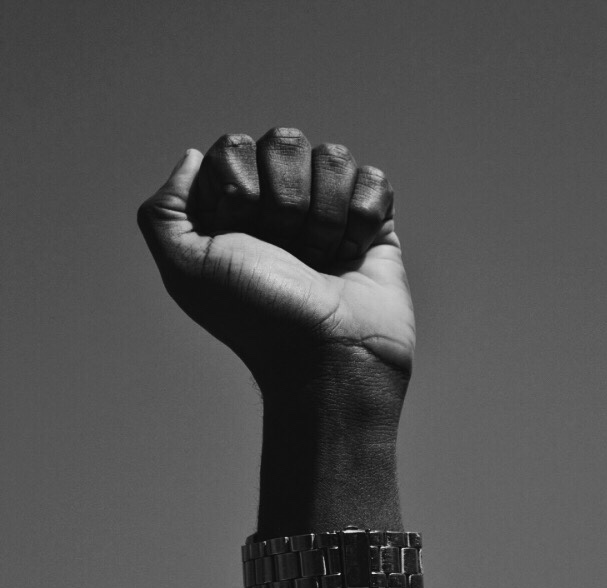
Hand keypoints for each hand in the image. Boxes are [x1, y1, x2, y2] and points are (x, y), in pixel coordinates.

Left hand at [137, 128, 414, 416]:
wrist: (327, 355)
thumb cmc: (258, 316)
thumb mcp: (185, 269)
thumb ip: (163, 210)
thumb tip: (195, 155)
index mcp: (234, 209)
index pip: (235, 148)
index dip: (242, 190)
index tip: (245, 239)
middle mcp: (279, 202)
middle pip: (286, 142)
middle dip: (287, 203)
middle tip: (287, 253)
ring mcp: (327, 209)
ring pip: (333, 157)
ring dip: (326, 217)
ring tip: (322, 262)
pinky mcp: (371, 220)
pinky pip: (373, 180)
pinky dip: (363, 220)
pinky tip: (352, 256)